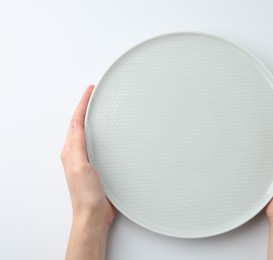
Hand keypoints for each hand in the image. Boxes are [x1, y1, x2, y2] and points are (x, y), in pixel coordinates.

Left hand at [61, 85, 114, 259]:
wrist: (93, 215)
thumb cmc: (86, 194)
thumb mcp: (80, 166)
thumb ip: (77, 144)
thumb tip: (75, 122)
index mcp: (71, 150)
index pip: (75, 121)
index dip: (83, 103)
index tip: (90, 90)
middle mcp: (77, 153)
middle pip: (80, 123)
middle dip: (87, 107)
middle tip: (95, 94)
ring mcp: (86, 159)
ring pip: (88, 132)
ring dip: (93, 118)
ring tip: (101, 107)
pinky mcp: (97, 166)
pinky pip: (97, 143)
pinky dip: (101, 133)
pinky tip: (108, 133)